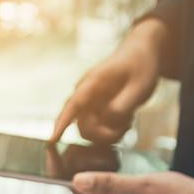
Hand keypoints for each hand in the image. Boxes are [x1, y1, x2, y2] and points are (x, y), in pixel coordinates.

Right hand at [51, 18, 166, 143]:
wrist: (142, 52)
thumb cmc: (141, 65)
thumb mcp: (139, 86)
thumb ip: (122, 107)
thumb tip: (106, 122)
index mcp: (93, 83)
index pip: (73, 106)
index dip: (61, 124)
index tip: (51, 140)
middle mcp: (86, 94)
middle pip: (83, 127)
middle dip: (103, 134)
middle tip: (127, 127)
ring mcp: (90, 103)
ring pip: (90, 131)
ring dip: (110, 133)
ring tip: (129, 120)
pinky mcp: (96, 109)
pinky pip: (98, 128)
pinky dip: (113, 130)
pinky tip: (127, 120)